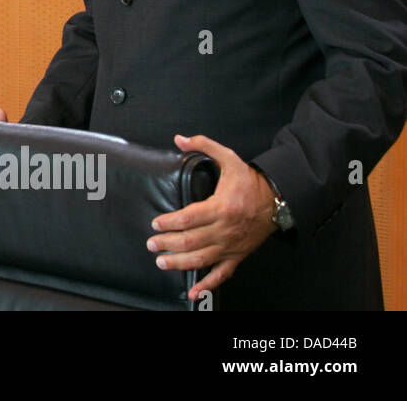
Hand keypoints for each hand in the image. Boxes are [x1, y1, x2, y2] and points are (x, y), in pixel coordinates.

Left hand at [147, 133, 276, 301]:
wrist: (278, 201)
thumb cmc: (251, 182)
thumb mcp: (230, 159)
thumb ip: (204, 146)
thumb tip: (180, 139)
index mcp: (221, 207)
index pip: (190, 218)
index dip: (170, 222)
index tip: (156, 223)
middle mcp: (225, 229)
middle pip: (191, 241)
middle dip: (168, 244)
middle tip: (152, 244)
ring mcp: (230, 245)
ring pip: (202, 259)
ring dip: (179, 263)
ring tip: (162, 262)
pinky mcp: (236, 256)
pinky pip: (221, 275)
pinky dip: (206, 285)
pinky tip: (193, 292)